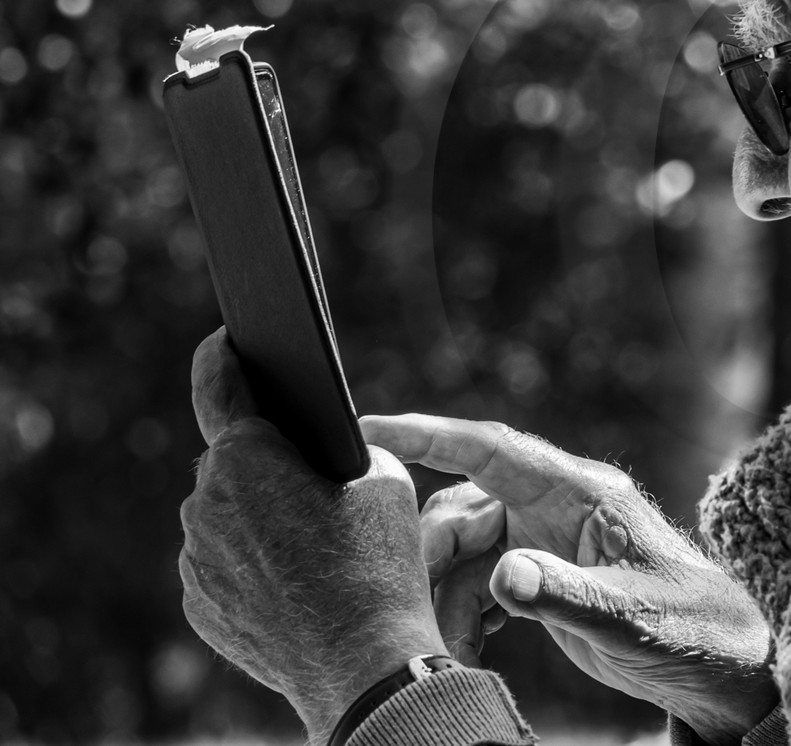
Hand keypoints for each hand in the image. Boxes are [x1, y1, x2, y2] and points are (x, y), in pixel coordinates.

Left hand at [179, 330, 447, 742]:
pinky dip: (251, 563)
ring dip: (257, 516)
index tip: (224, 343)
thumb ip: (342, 449)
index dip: (222, 357)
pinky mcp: (198, 604)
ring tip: (312, 542)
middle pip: (231, 461)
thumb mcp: (382, 478)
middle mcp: (205, 502)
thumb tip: (313, 460)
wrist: (363, 660)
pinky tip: (296, 579)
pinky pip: (222, 564)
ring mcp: (196, 558)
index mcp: (246, 455)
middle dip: (264, 462)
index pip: (218, 386)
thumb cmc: (380, 561)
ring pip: (225, 516)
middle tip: (312, 480)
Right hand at [362, 414, 776, 745]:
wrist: (721, 663)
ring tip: (452, 650)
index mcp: (583, 494)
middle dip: (432, 555)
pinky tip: (467, 648)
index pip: (494, 449)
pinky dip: (466, 614)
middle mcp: (560, 507)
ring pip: (467, 551)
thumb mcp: (629, 618)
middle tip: (416, 610)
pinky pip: (482, 581)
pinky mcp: (546, 575)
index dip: (429, 434)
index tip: (368, 429)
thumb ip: (566, 597)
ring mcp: (550, 540)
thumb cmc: (689, 630)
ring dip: (448, 598)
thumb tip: (504, 575)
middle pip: (466, 507)